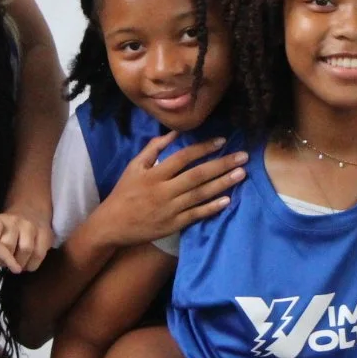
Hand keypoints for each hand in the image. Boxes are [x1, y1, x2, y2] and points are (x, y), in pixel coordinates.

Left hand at [0, 210, 54, 273]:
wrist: (29, 213)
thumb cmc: (3, 232)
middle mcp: (13, 221)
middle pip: (8, 244)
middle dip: (4, 259)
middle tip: (3, 264)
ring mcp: (30, 226)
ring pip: (26, 249)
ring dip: (19, 263)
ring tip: (16, 266)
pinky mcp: (45, 233)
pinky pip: (39, 254)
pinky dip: (31, 265)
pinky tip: (26, 265)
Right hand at [93, 132, 246, 245]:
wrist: (112, 224)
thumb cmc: (125, 192)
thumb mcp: (134, 166)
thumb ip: (153, 148)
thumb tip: (174, 132)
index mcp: (154, 174)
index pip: (183, 157)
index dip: (203, 148)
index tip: (222, 141)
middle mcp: (163, 190)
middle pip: (197, 175)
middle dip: (221, 164)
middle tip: (243, 157)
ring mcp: (169, 209)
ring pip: (200, 194)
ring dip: (222, 184)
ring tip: (241, 174)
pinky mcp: (173, 225)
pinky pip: (195, 215)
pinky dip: (211, 208)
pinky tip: (227, 201)